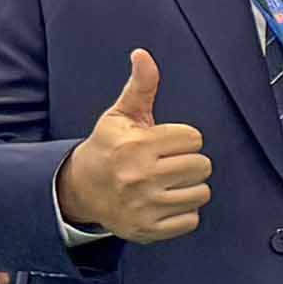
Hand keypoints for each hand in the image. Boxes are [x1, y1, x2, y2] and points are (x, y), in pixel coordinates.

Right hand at [56, 48, 211, 243]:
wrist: (79, 190)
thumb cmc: (108, 148)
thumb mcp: (120, 116)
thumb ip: (140, 86)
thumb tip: (143, 54)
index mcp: (137, 146)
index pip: (194, 138)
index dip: (183, 139)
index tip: (165, 143)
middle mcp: (141, 177)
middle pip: (202, 165)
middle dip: (190, 162)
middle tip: (169, 164)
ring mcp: (145, 206)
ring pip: (201, 193)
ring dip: (190, 188)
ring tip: (168, 183)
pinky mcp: (149, 229)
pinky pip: (192, 220)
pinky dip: (184, 213)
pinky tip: (165, 203)